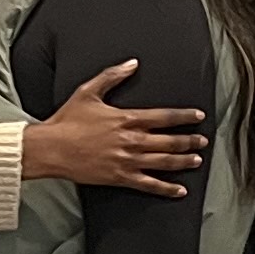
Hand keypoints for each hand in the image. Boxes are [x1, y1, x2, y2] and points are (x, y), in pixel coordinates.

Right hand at [19, 59, 205, 196]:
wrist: (51, 148)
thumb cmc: (67, 120)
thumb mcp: (89, 91)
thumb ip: (112, 76)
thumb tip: (132, 63)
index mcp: (127, 118)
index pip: (164, 116)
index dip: (184, 116)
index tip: (198, 116)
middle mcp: (132, 140)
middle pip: (170, 140)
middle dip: (190, 140)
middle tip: (203, 141)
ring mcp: (127, 161)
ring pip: (164, 162)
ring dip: (183, 161)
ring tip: (197, 160)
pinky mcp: (120, 177)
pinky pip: (149, 184)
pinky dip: (166, 188)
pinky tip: (179, 190)